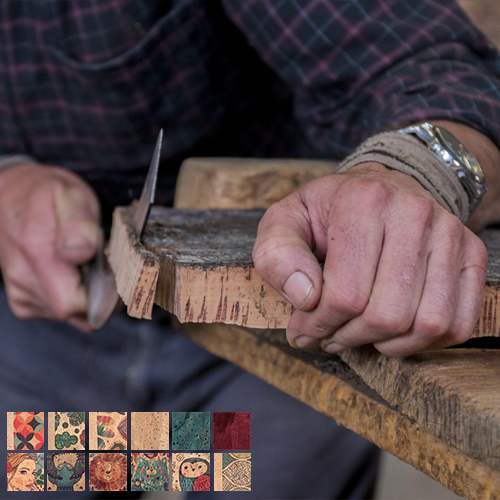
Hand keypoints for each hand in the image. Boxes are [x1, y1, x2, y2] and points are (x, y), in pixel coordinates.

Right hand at [0, 164, 100, 331]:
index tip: (110, 273)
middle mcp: (22, 275)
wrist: (13, 195)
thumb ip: (78, 224)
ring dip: (82, 294)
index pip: (74, 303)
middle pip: (72, 312)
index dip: (101, 295)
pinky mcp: (21, 299)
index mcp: (36, 249)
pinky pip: (56, 312)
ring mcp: (19, 290)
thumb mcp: (72, 196)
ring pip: (66, 315)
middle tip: (98, 264)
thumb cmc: (49, 195)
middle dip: (93, 294)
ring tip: (81, 264)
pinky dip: (70, 295)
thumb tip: (81, 252)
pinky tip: (70, 273)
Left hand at [253, 162, 487, 356]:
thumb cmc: (328, 212)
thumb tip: (305, 298)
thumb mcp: (285, 221)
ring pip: (427, 324)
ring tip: (359, 334)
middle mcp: (414, 213)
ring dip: (387, 344)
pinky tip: (394, 333)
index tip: (303, 329)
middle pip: (387, 314)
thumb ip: (278, 255)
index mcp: (363, 201)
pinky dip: (424, 343)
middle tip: (329, 334)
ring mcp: (449, 234)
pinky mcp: (471, 254)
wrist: (380, 186)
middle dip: (349, 337)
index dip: (318, 324)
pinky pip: (458, 324)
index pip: (345, 293)